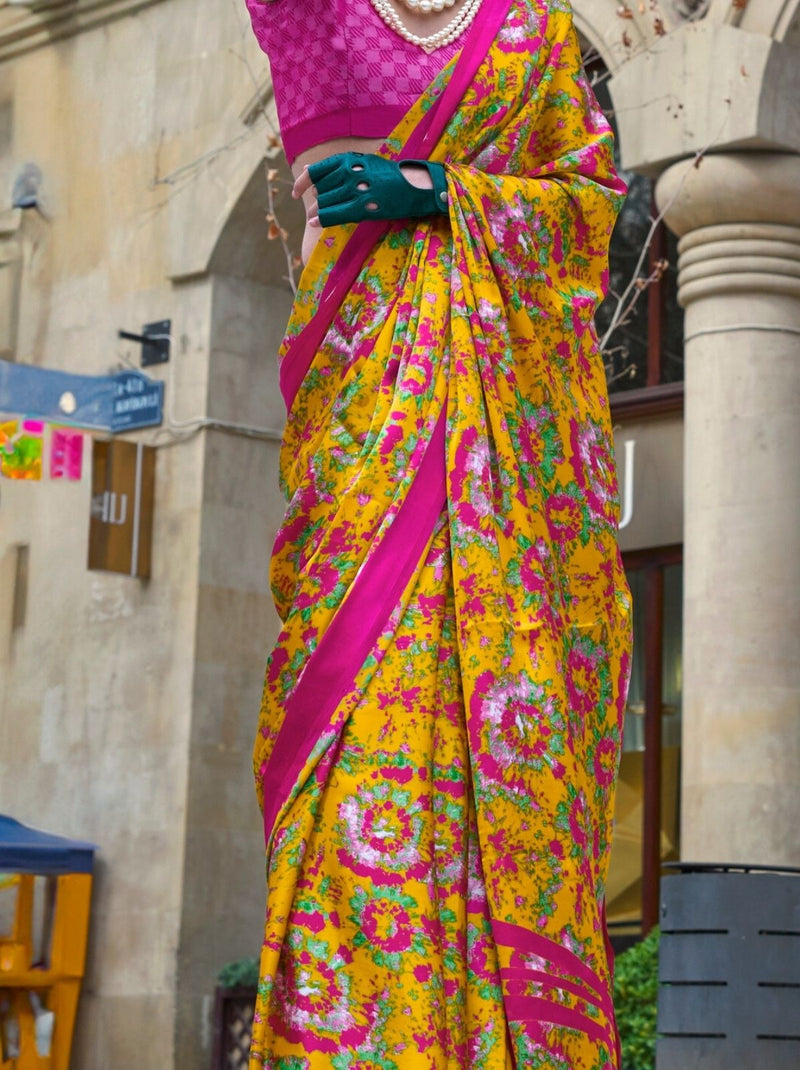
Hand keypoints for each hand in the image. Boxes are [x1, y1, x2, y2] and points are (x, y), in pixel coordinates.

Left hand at [293, 153, 448, 227]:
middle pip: (321, 190)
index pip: (317, 171)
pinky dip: (322, 219)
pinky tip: (315, 222)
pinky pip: (335, 214)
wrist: (414, 185)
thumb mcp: (360, 162)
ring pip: (325, 203)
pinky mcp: (364, 207)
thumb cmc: (387, 175)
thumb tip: (306, 168)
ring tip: (314, 217)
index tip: (296, 193)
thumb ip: (335, 166)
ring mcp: (357, 190)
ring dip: (317, 212)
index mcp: (348, 159)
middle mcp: (350, 172)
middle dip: (315, 202)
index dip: (302, 183)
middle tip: (312, 211)